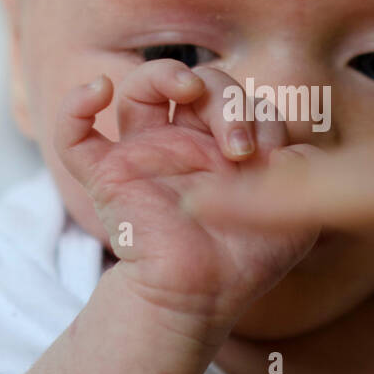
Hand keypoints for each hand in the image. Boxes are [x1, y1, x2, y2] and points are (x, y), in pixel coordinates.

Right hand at [54, 59, 319, 330]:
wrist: (204, 299)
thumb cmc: (247, 258)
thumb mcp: (293, 210)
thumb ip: (300, 166)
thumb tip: (287, 140)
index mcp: (222, 145)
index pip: (240, 100)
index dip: (260, 116)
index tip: (274, 158)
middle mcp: (182, 143)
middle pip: (196, 83)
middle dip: (227, 100)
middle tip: (241, 149)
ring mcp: (143, 156)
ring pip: (139, 90)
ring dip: (165, 75)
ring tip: (187, 88)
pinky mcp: (106, 177)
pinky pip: (73, 135)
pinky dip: (75, 106)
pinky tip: (99, 89)